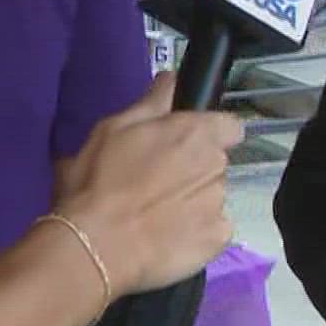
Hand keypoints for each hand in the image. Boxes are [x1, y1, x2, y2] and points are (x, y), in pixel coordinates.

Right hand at [53, 72, 243, 293]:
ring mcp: (219, 205)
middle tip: (156, 180)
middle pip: (215, 161)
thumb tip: (171, 79)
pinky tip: (168, 236)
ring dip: (193, 200)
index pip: (228, 125)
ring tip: (157, 214)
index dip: (209, 133)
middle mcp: (216, 165)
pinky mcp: (216, 240)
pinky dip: (196, 232)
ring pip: (212, 196)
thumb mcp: (113, 129)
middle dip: (194, 168)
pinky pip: (213, 230)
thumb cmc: (99, 180)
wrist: (96, 246)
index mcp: (196, 132)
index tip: (184, 144)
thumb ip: (151, 103)